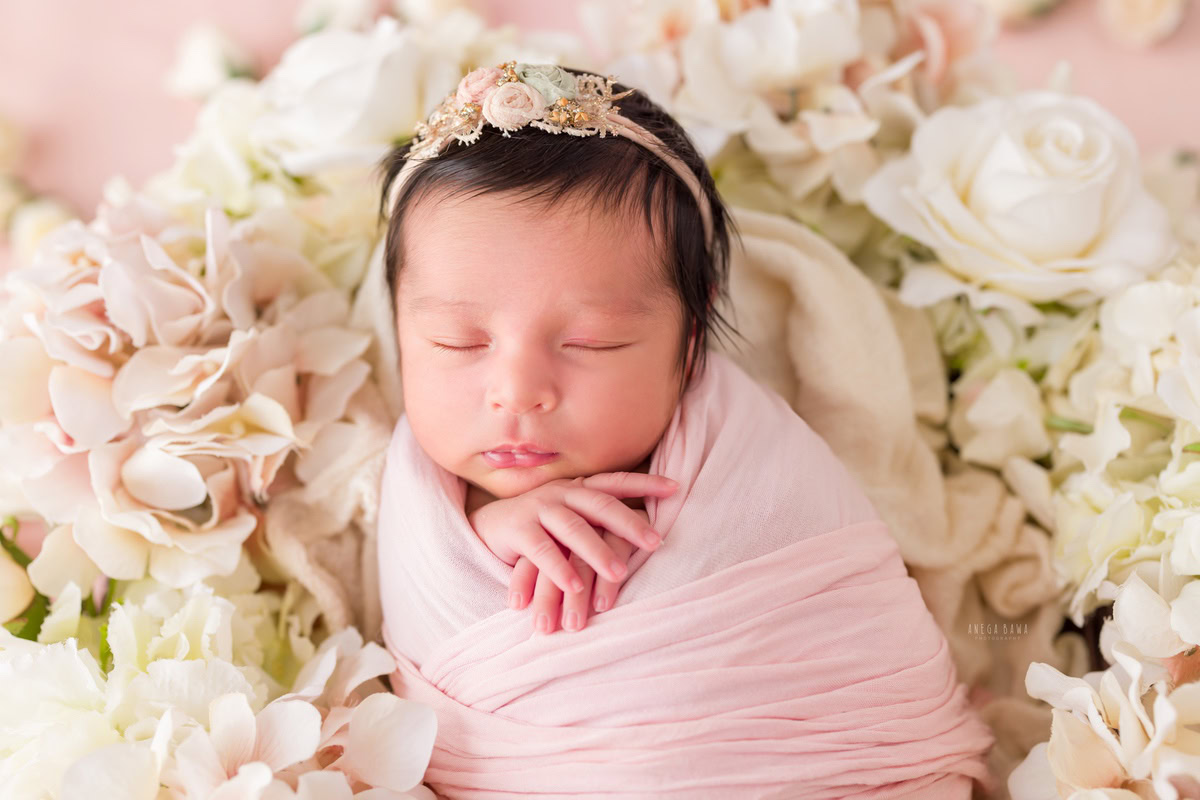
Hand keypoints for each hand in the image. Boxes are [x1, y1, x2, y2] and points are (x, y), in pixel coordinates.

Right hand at [466, 472, 677, 633]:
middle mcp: (561, 493)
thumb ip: (600, 520)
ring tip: (619, 574)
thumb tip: (648, 533)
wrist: (489, 525)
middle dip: (629, 524)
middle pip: (600, 505)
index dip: (645, 483)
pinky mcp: (518, 530)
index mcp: (579, 488)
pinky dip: (558, 569)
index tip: (676, 488)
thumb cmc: (542, 525)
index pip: (615, 482)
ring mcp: (538, 509)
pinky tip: (574, 587)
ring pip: (573, 528)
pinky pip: (541, 550)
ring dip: (597, 552)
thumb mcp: (573, 517)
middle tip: (655, 543)